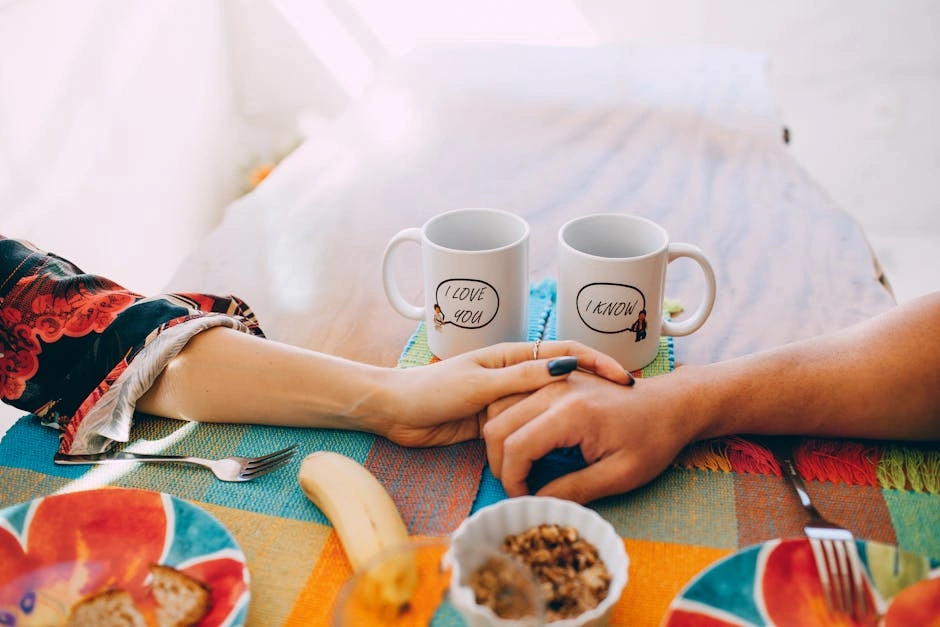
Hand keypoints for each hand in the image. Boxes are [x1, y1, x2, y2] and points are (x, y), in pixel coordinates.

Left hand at [376, 341, 631, 447]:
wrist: (396, 411)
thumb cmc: (433, 390)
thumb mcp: (482, 384)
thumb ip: (520, 379)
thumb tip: (564, 369)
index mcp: (513, 357)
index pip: (565, 352)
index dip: (596, 361)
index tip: (622, 378)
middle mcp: (514, 377)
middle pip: (563, 381)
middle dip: (593, 390)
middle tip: (621, 408)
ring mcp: (506, 402)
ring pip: (548, 409)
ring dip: (572, 418)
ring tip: (602, 432)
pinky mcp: (496, 426)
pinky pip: (529, 430)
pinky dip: (546, 439)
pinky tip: (566, 453)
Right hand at [481, 369, 700, 502]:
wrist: (672, 404)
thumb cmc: (654, 439)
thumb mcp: (620, 475)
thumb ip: (575, 490)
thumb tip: (536, 502)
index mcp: (571, 412)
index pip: (516, 447)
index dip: (511, 480)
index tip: (523, 499)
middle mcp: (556, 389)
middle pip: (499, 425)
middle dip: (500, 463)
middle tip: (518, 487)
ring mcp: (554, 380)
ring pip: (501, 409)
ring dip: (502, 442)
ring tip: (520, 469)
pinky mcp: (556, 379)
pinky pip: (515, 398)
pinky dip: (511, 424)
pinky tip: (527, 446)